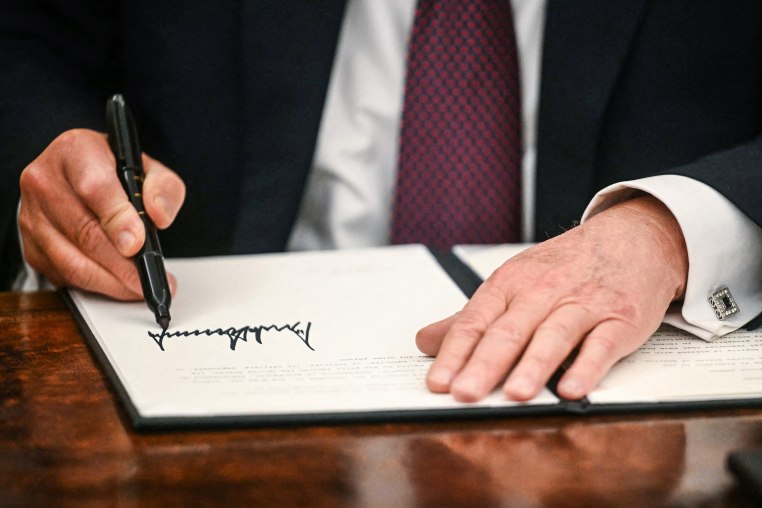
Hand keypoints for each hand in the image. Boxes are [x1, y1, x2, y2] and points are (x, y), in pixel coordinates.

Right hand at [18, 128, 185, 298]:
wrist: (81, 177)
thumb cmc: (115, 173)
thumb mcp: (148, 169)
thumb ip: (163, 188)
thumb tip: (159, 216)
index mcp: (75, 151)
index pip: (95, 187)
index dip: (118, 219)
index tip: (138, 243)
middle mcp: (45, 180)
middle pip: (84, 231)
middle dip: (122, 263)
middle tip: (150, 277)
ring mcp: (32, 215)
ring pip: (72, 261)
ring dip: (112, 281)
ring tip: (140, 287)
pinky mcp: (31, 246)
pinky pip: (64, 275)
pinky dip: (96, 286)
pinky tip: (119, 285)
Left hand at [416, 195, 688, 400]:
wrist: (632, 238)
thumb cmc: (565, 267)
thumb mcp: (513, 282)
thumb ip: (471, 318)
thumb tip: (426, 341)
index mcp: (510, 284)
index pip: (474, 322)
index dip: (454, 353)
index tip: (437, 383)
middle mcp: (542, 292)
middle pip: (508, 331)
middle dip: (484, 364)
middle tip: (465, 394)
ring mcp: (582, 305)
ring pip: (553, 336)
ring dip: (533, 366)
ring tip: (514, 394)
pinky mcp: (619, 319)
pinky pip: (601, 345)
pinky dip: (587, 368)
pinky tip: (572, 390)